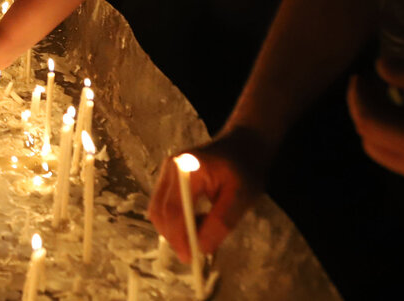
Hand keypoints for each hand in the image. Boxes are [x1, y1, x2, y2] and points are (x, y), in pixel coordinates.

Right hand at [147, 129, 269, 262]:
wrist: (243, 145)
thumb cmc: (245, 170)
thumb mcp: (241, 198)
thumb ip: (221, 222)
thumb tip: (202, 248)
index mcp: (188, 168)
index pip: (174, 209)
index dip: (179, 236)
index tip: (190, 259)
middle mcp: (170, 167)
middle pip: (160, 210)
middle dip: (174, 236)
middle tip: (194, 254)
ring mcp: (166, 170)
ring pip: (158, 209)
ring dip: (174, 229)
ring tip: (199, 236)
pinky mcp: (168, 177)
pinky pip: (164, 204)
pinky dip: (175, 220)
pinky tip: (195, 222)